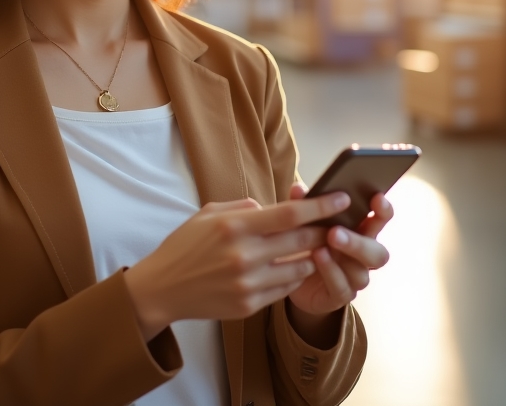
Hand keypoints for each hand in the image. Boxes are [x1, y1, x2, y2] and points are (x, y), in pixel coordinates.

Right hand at [123, 192, 351, 340]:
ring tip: (316, 248)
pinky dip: (292, 277)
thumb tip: (274, 207)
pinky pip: (284, 290)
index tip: (343, 199)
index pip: (290, 214)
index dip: (320, 206)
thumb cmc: (186, 246)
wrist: (162, 289)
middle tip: (338, 225)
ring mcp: (248, 283)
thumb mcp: (209, 213)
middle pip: (301, 241)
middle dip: (324, 232)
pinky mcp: (249, 306)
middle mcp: (243, 255)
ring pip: (299, 269)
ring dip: (312, 258)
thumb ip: (244, 207)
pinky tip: (291, 268)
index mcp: (234, 225)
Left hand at [285, 183, 392, 318]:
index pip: (380, 221)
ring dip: (342, 259)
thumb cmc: (306, 244)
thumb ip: (304, 206)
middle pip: (377, 253)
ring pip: (361, 273)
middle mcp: (363, 257)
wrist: (292, 279)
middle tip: (335, 232)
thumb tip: (297, 188)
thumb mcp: (304, 223)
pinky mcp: (340, 295)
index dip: (383, 211)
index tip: (377, 198)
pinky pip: (342, 288)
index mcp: (360, 233)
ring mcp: (354, 278)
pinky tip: (318, 258)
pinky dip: (330, 272)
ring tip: (322, 247)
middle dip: (359, 243)